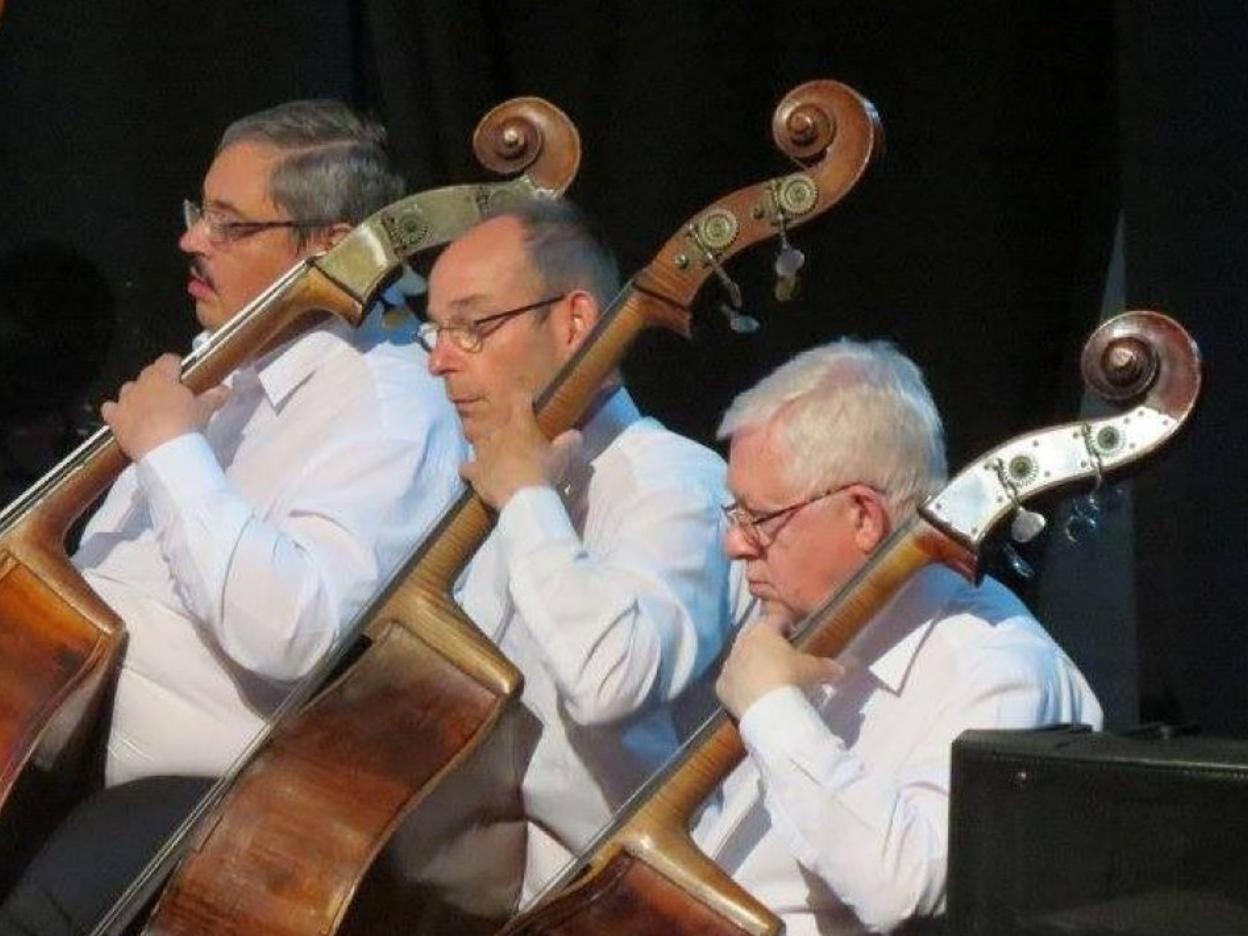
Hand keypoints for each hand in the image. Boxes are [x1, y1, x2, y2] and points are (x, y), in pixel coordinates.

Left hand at [101, 354, 229, 460]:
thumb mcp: (204, 410)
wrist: (163, 450)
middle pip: (148, 373)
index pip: (168, 359)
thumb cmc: (186, 424)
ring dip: (137, 395)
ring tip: (149, 408)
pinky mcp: (114, 418)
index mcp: (164, 376)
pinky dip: (116, 411)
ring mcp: (125, 400)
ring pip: (128, 389)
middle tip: (170, 396)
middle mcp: (141, 383)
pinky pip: (109, 408)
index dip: (176, 366)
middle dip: (157, 381)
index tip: (182, 375)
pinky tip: (124, 418)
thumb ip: (214, 397)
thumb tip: (226, 389)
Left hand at [459, 388, 581, 509]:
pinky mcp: (474, 471)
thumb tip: (576, 434)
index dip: (523, 399)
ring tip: (492, 452)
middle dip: (503, 426)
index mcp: (520, 425)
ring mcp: (483, 451)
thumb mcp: (562, 457)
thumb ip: (568, 442)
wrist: (522, 496)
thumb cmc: (543, 471)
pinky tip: (471, 472)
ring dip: (485, 445)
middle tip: (512, 435)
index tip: (526, 400)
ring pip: (479, 441)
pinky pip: (466, 467)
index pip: (520, 401)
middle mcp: (498, 433)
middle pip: (496, 421)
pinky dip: (468, 469)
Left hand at [715, 613, 844, 718]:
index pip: (776, 619)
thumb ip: (827, 666)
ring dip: (751, 664)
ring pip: (740, 658)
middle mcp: (741, 642)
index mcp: (763, 630)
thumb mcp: (813, 670)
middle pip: (754, 637)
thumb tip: (842, 669)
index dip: (787, 625)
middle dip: (766, 644)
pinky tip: (752, 695)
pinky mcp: (721, 686)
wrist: (765, 708)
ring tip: (767, 678)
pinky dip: (740, 685)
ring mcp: (728, 664)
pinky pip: (731, 681)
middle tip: (781, 658)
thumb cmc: (790, 678)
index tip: (795, 636)